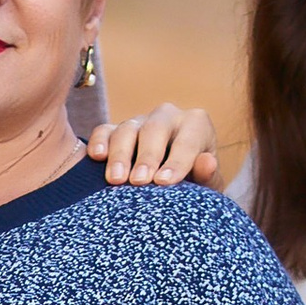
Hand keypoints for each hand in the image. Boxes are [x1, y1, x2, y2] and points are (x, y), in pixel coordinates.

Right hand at [88, 102, 220, 187]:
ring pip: (127, 129)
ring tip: (116, 180)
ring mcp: (139, 122)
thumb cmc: (193, 185)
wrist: (170, 188)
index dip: (177, 160)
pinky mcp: (115, 130)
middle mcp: (168, 117)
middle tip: (139, 182)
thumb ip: (208, 176)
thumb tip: (207, 162)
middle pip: (155, 129)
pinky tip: (97, 157)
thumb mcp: (206, 186)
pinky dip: (100, 141)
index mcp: (196, 125)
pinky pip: (104, 130)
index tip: (164, 182)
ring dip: (120, 154)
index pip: (188, 140)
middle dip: (147, 156)